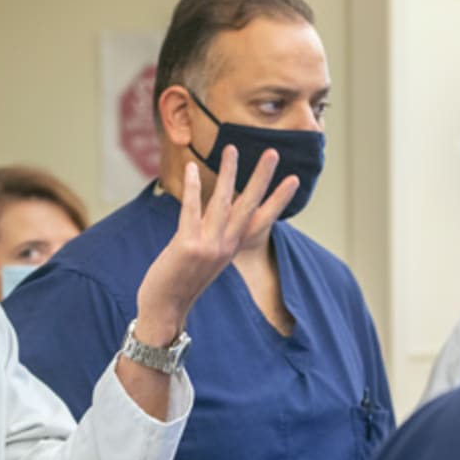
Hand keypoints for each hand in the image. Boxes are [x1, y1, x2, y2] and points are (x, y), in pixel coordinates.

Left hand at [134, 146, 297, 344]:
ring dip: (228, 173)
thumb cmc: (179, 282)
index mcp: (231, 248)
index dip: (278, 199)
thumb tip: (209, 215)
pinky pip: (191, 210)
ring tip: (232, 148)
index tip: (294, 179)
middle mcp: (225, 246)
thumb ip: (210, 237)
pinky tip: (192, 168)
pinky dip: (192, 188)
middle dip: (261, 177)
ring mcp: (209, 246)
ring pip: (222, 202)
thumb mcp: (203, 259)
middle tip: (273, 152)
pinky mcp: (188, 246)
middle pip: (248, 205)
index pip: (260, 219)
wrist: (165, 310)